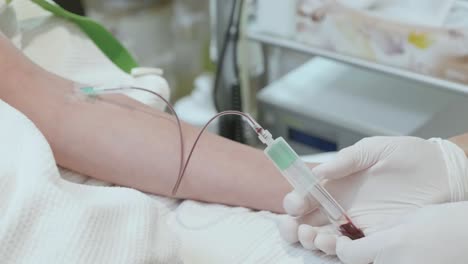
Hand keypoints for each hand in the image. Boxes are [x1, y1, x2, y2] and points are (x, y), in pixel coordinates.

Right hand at [279, 136, 467, 253]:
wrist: (442, 172)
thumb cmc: (408, 155)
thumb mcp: (374, 149)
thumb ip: (347, 159)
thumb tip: (319, 172)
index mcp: (337, 182)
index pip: (307, 194)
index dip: (295, 200)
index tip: (294, 204)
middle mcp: (341, 204)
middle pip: (307, 219)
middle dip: (293, 225)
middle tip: (293, 226)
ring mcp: (356, 222)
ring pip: (322, 235)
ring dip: (309, 238)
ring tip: (310, 236)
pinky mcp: (373, 236)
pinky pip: (348, 247)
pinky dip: (332, 248)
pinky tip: (329, 243)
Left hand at [336, 202, 467, 263]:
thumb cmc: (448, 223)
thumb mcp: (409, 219)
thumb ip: (382, 231)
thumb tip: (362, 238)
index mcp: (391, 245)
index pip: (349, 255)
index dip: (342, 248)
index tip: (342, 242)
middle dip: (360, 258)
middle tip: (364, 248)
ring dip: (378, 261)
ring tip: (392, 251)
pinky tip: (404, 257)